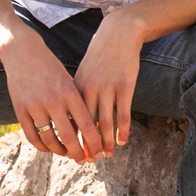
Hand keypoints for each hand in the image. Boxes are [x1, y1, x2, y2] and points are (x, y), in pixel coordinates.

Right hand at [0, 36, 97, 162]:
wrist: (22, 52)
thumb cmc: (51, 66)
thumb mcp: (68, 80)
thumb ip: (76, 102)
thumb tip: (87, 129)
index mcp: (69, 92)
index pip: (86, 124)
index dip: (93, 142)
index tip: (99, 154)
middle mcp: (52, 100)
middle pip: (68, 136)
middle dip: (79, 153)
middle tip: (84, 161)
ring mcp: (35, 105)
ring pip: (49, 139)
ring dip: (60, 151)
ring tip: (66, 154)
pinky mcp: (20, 109)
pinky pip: (32, 135)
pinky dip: (41, 146)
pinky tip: (49, 149)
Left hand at [73, 15, 144, 158]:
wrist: (118, 34)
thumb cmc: (99, 56)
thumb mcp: (83, 73)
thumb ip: (77, 95)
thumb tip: (71, 118)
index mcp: (76, 88)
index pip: (70, 119)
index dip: (71, 138)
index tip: (72, 153)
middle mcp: (90, 90)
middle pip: (86, 125)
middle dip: (87, 145)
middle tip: (90, 160)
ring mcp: (108, 88)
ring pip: (104, 123)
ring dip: (105, 142)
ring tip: (107, 155)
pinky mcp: (125, 86)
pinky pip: (123, 114)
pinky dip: (122, 131)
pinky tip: (122, 141)